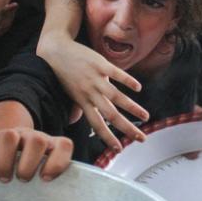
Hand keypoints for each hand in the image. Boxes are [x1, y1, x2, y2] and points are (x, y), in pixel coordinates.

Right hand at [0, 128, 72, 181]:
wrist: (9, 149)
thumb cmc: (30, 172)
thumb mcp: (42, 177)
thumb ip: (51, 189)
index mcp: (50, 146)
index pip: (63, 145)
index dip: (58, 162)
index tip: (46, 179)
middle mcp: (31, 138)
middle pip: (36, 140)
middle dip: (30, 163)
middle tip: (23, 180)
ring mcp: (9, 136)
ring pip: (9, 136)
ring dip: (6, 159)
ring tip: (4, 178)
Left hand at [36, 31, 147, 150]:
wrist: (55, 51)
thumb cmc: (62, 73)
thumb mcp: (69, 94)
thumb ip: (75, 108)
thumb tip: (73, 121)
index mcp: (83, 102)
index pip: (97, 124)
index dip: (108, 138)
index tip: (119, 149)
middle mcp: (90, 93)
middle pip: (111, 115)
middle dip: (127, 128)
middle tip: (141, 138)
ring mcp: (96, 78)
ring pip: (117, 96)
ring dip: (132, 108)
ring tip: (145, 116)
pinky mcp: (100, 64)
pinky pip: (116, 73)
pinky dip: (128, 81)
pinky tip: (138, 88)